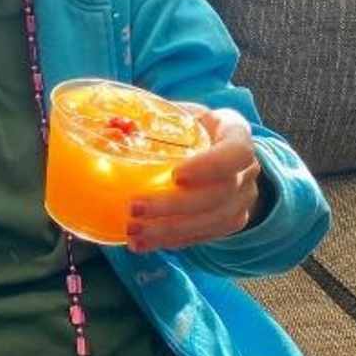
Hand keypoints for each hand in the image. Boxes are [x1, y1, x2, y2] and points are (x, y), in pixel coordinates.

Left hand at [125, 104, 261, 251]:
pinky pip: (204, 236)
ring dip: (170, 230)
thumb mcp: (180, 112)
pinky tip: (143, 243)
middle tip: (135, 208)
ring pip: (213, 222)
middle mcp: (247, 169)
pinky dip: (172, 241)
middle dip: (175, 206)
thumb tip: (108, 125)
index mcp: (235, 133)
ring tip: (133, 231)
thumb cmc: (194, 126)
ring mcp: (242, 199)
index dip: (209, 167)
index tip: (176, 176)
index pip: (236, 154)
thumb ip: (152, 116)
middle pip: (220, 194)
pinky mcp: (231, 222)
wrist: (223, 152)